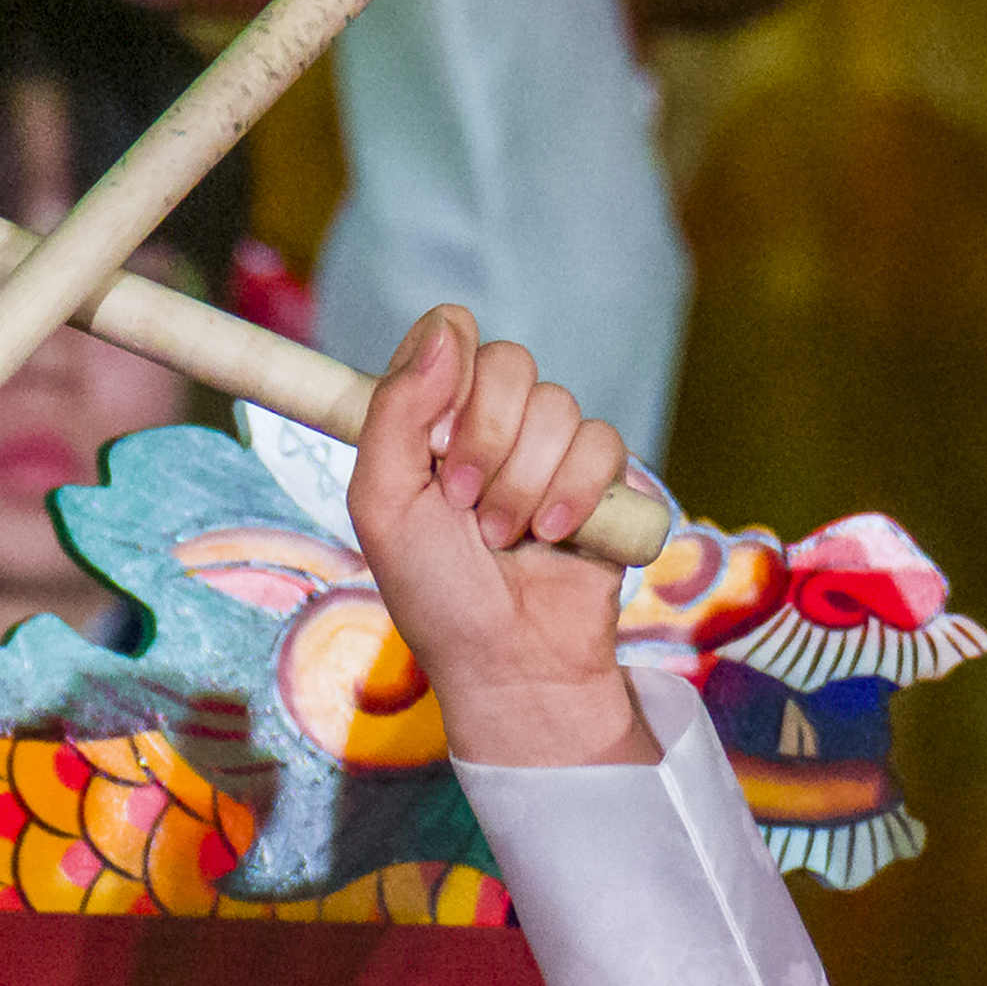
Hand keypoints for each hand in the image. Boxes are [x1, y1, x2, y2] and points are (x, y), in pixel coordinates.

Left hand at [342, 307, 651, 765]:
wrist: (507, 659)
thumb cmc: (434, 591)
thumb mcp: (383, 504)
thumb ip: (394, 409)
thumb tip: (445, 326)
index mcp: (431, 417)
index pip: (450, 333)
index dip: (448, 380)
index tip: (435, 442)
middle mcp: (491, 421)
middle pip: (508, 362)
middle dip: (484, 440)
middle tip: (463, 504)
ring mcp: (549, 446)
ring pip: (557, 405)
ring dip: (524, 482)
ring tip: (504, 538)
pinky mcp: (603, 476)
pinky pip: (602, 441)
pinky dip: (575, 493)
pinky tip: (555, 536)